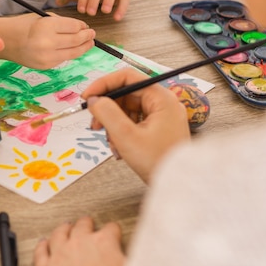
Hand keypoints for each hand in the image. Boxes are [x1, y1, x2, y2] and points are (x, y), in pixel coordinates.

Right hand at [0, 13, 94, 68]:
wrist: (6, 41)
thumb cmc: (24, 26)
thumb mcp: (43, 17)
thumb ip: (62, 23)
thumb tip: (81, 29)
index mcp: (47, 26)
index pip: (74, 26)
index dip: (82, 26)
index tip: (85, 26)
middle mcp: (48, 42)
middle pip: (76, 40)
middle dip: (87, 36)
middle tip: (91, 34)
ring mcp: (47, 56)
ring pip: (73, 53)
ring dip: (84, 47)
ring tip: (89, 43)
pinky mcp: (46, 66)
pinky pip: (63, 59)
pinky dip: (70, 54)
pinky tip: (72, 49)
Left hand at [34, 217, 124, 265]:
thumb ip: (129, 263)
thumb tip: (138, 260)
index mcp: (104, 244)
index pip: (112, 229)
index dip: (114, 231)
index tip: (114, 232)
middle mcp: (80, 243)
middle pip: (83, 225)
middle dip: (87, 223)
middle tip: (89, 223)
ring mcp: (60, 254)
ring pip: (59, 233)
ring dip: (64, 228)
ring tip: (66, 226)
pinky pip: (41, 251)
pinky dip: (42, 245)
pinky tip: (42, 243)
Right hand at [83, 68, 189, 182]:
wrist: (177, 187)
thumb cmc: (157, 162)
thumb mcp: (126, 136)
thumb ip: (107, 113)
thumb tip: (94, 100)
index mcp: (161, 98)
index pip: (128, 77)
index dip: (104, 84)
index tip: (88, 96)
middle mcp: (163, 103)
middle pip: (126, 94)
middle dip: (108, 109)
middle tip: (95, 124)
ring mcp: (162, 117)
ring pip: (128, 109)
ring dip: (113, 123)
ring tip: (111, 141)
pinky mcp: (158, 129)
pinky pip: (134, 122)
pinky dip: (122, 132)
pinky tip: (119, 148)